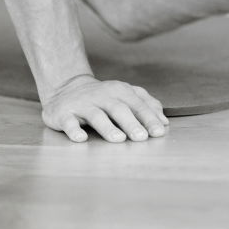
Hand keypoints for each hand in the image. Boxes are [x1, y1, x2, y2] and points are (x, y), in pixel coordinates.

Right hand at [41, 74, 168, 142]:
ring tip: (118, 139)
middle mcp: (102, 96)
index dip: (149, 118)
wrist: (66, 89)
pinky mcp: (65, 114)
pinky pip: (69, 122)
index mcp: (119, 91)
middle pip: (118, 108)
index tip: (159, 132)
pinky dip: (75, 130)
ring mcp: (83, 104)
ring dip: (107, 127)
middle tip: (142, 138)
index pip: (137, 104)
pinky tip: (81, 139)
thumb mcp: (125, 95)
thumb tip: (164, 122)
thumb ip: (146, 105)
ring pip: (96, 115)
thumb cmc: (103, 97)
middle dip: (131, 123)